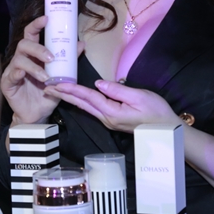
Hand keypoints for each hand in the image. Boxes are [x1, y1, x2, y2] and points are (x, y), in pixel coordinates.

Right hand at [0, 16, 65, 124]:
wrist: (39, 115)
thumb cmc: (48, 93)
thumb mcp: (62, 76)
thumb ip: (70, 60)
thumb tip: (81, 43)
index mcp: (33, 54)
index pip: (32, 34)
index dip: (36, 25)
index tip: (46, 19)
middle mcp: (22, 59)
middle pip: (24, 44)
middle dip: (38, 48)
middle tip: (51, 57)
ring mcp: (13, 71)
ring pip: (19, 59)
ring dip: (34, 66)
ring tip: (46, 76)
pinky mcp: (7, 83)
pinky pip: (11, 75)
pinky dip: (20, 73)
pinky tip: (26, 76)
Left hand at [47, 79, 176, 132]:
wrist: (166, 129)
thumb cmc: (156, 112)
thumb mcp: (140, 97)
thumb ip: (118, 90)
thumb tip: (99, 83)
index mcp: (112, 112)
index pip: (88, 97)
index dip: (72, 89)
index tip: (57, 83)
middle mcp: (106, 118)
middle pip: (81, 104)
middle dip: (63, 95)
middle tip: (47, 87)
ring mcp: (109, 121)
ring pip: (85, 107)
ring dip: (70, 98)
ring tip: (56, 91)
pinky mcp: (112, 120)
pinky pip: (92, 109)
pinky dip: (80, 101)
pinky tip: (75, 98)